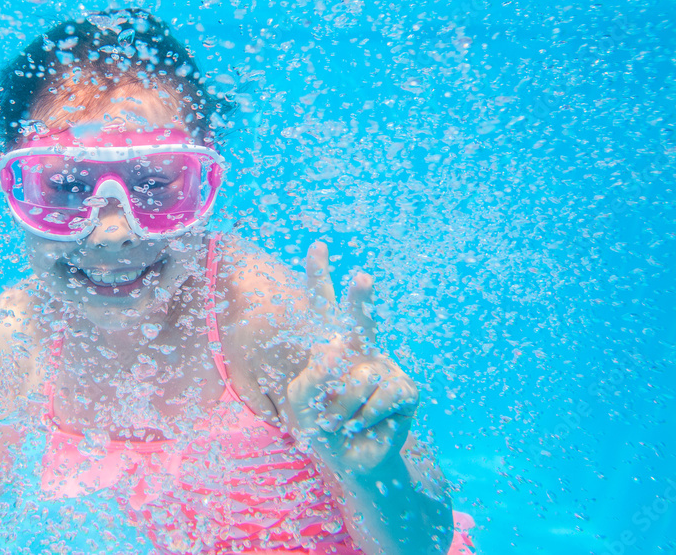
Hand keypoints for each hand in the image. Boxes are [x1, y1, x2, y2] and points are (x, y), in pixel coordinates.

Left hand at [287, 243, 418, 474]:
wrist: (352, 462)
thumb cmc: (322, 426)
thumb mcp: (301, 399)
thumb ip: (312, 372)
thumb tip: (340, 347)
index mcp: (331, 346)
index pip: (322, 307)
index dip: (319, 276)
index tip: (317, 245)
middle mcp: (361, 350)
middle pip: (360, 317)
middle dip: (360, 298)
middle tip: (363, 277)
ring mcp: (385, 366)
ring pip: (361, 374)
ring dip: (343, 405)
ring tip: (342, 421)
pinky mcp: (406, 388)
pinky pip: (383, 393)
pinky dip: (366, 415)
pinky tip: (365, 424)